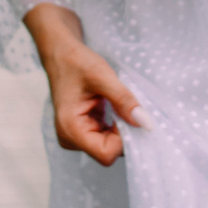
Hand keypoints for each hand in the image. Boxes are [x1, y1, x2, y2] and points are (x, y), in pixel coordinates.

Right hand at [36, 30, 144, 164]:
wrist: (60, 54)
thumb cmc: (77, 62)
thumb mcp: (103, 77)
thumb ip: (124, 100)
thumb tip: (146, 124)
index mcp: (70, 129)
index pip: (106, 153)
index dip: (123, 138)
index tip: (128, 114)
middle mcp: (69, 139)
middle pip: (108, 152)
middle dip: (123, 133)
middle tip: (125, 107)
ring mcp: (74, 138)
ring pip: (109, 147)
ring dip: (119, 129)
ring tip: (114, 104)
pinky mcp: (81, 133)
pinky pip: (105, 139)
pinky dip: (115, 127)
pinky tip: (111, 109)